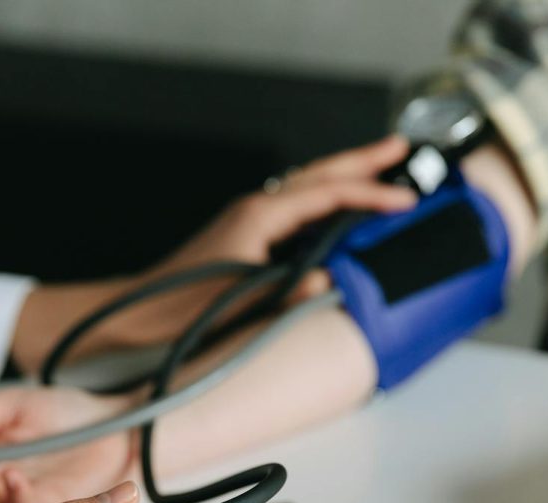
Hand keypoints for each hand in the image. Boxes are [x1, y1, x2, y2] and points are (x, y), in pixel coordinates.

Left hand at [153, 135, 417, 301]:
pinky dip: (322, 202)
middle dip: (361, 160)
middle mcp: (256, 209)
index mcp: (259, 217)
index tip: (406, 201)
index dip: (371, 196)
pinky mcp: (246, 234)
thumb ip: (289, 293)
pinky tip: (334, 212)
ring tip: (375, 170)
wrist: (142, 310)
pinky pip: (295, 208)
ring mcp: (249, 218)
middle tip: (398, 147)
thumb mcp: (241, 302)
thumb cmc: (181, 307)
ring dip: (343, 176)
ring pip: (307, 187)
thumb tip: (329, 282)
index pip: (328, 195)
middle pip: (319, 174)